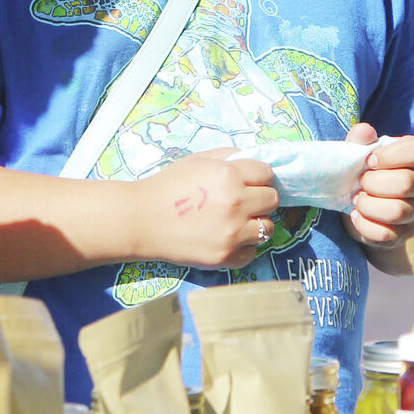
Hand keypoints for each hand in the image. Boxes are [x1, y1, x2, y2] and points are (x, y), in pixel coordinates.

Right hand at [133, 149, 279, 268]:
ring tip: (237, 222)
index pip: (267, 174)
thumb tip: (252, 160)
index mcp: (229, 175)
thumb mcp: (197, 160)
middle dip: (260, 198)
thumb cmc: (167, 186)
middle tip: (243, 202)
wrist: (141, 220)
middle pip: (272, 200)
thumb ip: (228, 156)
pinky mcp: (225, 256)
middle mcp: (236, 203)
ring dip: (256, 223)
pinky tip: (227, 239)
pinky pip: (252, 252)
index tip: (249, 182)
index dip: (258, 177)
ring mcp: (232, 232)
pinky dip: (243, 247)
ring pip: (267, 228)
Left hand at [344, 122, 413, 247]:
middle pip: (407, 184)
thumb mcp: (358, 152)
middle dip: (374, 183)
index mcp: (411, 158)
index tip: (369, 160)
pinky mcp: (401, 235)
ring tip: (357, 200)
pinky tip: (356, 216)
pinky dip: (365, 225)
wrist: (359, 204)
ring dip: (369, 205)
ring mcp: (413, 211)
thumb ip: (360, 140)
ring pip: (399, 211)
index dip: (388, 155)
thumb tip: (365, 132)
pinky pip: (386, 234)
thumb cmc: (361, 171)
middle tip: (360, 182)